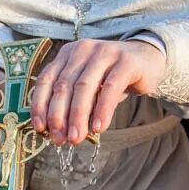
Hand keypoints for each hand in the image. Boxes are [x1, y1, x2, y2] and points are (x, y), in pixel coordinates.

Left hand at [28, 39, 164, 144]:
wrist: (148, 59)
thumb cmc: (112, 76)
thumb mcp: (89, 84)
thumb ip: (73, 100)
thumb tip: (56, 131)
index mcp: (68, 54)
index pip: (46, 80)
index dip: (40, 105)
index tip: (40, 128)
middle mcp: (83, 49)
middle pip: (64, 86)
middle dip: (59, 116)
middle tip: (60, 140)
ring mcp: (104, 52)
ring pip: (84, 87)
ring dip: (78, 116)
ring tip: (77, 137)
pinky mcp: (126, 61)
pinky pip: (110, 88)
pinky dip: (102, 110)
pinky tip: (99, 127)